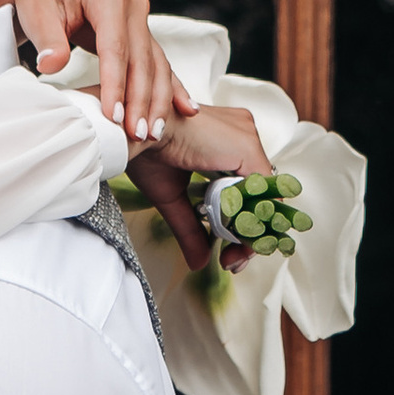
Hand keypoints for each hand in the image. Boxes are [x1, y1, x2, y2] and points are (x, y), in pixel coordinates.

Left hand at [0, 0, 188, 142]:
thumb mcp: (37, 13)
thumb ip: (48, 40)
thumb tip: (52, 65)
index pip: (115, 48)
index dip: (116, 84)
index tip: (113, 116)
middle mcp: (132, 5)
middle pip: (141, 60)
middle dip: (141, 100)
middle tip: (138, 134)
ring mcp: (140, 19)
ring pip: (155, 64)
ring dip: (157, 101)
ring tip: (154, 133)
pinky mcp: (141, 33)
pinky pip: (159, 63)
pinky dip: (170, 87)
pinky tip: (186, 109)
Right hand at [126, 102, 266, 271]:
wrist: (128, 134)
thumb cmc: (143, 152)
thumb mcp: (172, 198)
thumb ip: (192, 228)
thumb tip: (200, 262)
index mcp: (226, 138)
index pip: (249, 188)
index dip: (243, 223)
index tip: (229, 253)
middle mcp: (242, 132)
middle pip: (260, 192)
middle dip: (249, 233)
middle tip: (233, 261)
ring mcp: (246, 136)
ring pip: (264, 194)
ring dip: (251, 231)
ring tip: (233, 255)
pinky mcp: (245, 145)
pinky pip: (262, 190)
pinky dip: (251, 218)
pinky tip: (235, 240)